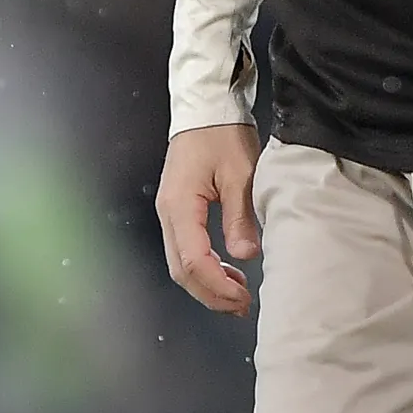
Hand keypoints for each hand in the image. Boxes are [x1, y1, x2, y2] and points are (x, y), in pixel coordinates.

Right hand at [156, 123, 261, 316]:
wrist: (207, 106)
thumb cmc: (224, 134)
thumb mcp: (241, 173)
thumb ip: (240, 216)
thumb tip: (245, 256)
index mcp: (180, 206)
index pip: (192, 261)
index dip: (217, 285)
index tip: (243, 297)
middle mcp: (167, 214)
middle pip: (181, 270)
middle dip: (210, 293)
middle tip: (242, 305)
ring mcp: (169, 213)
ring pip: (181, 263)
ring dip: (207, 283)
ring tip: (238, 294)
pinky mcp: (177, 210)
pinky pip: (185, 249)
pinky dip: (205, 267)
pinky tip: (228, 270)